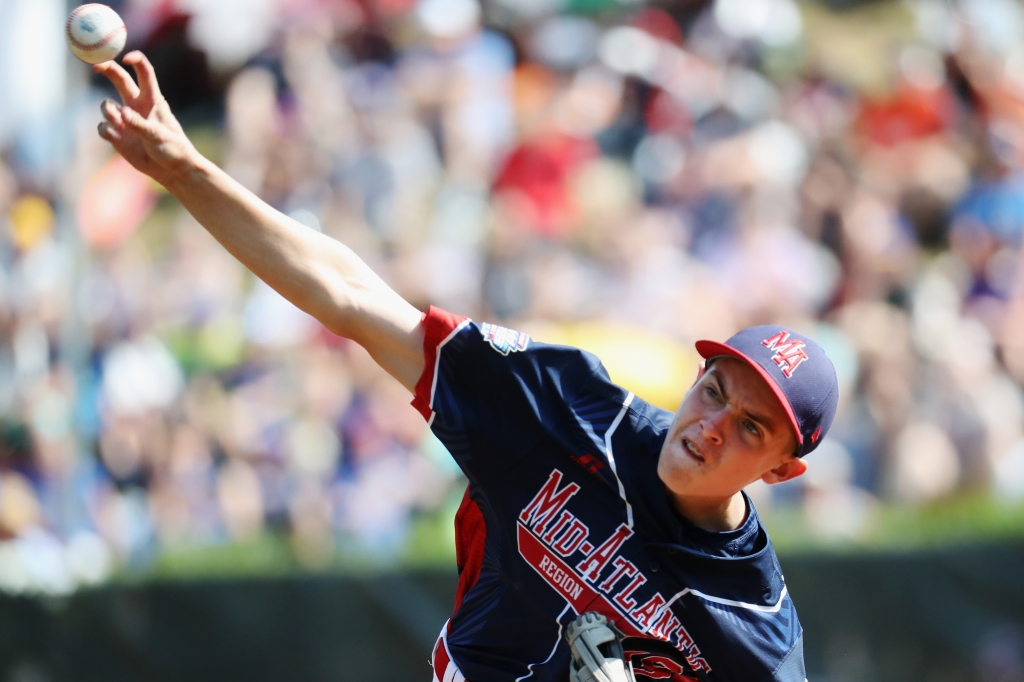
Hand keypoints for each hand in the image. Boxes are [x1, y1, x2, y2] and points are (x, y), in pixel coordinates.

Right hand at [94, 52, 197, 186]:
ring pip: (106, 106)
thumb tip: (122, 112)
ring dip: (107, 111)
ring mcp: (125, 120)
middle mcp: (136, 106)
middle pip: (119, 79)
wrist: (171, 171)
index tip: (126, 58)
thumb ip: (139, 124)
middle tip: (95, 66)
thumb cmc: (173, 150)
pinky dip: (105, 130)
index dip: (135, 61)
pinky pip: (103, 127)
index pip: (144, 73)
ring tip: (120, 123)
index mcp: (152, 100)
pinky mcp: (118, 135)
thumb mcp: (158, 136)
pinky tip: (116, 138)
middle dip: (106, 68)